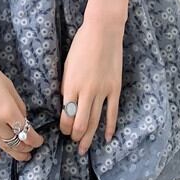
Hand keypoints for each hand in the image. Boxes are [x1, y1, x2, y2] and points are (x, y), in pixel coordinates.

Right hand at [0, 46, 45, 161]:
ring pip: (2, 146)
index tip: (39, 141)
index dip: (36, 140)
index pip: (27, 133)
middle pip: (15, 143)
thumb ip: (19, 105)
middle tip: (31, 150)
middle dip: (26, 148)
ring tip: (21, 156)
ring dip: (14, 153)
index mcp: (8, 110)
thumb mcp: (9, 86)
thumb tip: (23, 120)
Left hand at [59, 15, 123, 155]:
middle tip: (74, 143)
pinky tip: (107, 138)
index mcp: (71, 85)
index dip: (64, 127)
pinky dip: (109, 127)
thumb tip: (67, 101)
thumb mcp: (68, 65)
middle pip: (81, 123)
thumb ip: (67, 85)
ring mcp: (102, 91)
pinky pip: (112, 112)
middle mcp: (86, 91)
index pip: (66, 115)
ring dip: (89, 137)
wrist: (103, 31)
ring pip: (96, 121)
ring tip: (85, 148)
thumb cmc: (81, 45)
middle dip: (76, 136)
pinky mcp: (115, 88)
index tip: (64, 131)